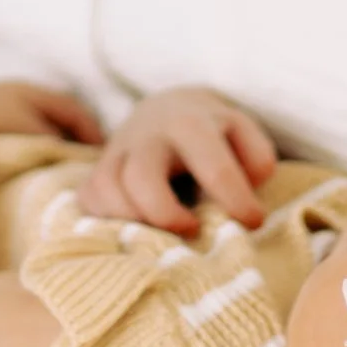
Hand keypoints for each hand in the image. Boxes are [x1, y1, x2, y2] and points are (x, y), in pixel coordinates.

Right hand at [78, 84, 278, 231]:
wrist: (165, 109)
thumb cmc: (212, 134)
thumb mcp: (242, 132)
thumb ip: (257, 158)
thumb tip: (249, 191)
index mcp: (190, 122)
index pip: (213, 167)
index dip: (237, 203)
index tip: (253, 223)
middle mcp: (146, 134)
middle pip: (141, 178)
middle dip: (167, 215)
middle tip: (192, 230)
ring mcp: (115, 153)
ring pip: (107, 189)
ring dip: (135, 222)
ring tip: (163, 236)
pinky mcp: (94, 172)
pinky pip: (89, 200)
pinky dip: (110, 221)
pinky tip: (139, 231)